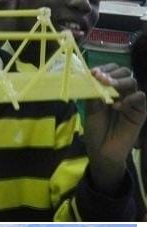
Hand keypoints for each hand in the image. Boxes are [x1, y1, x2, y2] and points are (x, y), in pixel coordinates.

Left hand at [85, 64, 145, 194]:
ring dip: (119, 82)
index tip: (94, 73)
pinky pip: (140, 97)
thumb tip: (95, 78)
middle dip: (112, 74)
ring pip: (132, 82)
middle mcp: (120, 93)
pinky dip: (130, 98)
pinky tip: (119, 106)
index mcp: (107, 91)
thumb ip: (94, 94)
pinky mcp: (139, 111)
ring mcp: (131, 101)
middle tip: (101, 79)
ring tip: (108, 88)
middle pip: (123, 73)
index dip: (104, 70)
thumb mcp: (91, 111)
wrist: (102, 152)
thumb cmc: (96, 132)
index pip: (110, 72)